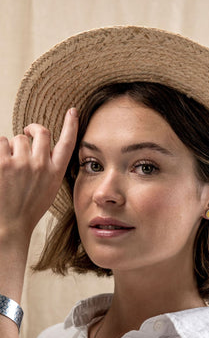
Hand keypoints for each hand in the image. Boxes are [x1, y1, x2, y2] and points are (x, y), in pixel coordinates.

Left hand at [0, 108, 77, 245]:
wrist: (9, 226)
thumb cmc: (26, 210)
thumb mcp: (47, 191)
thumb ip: (47, 170)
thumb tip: (38, 151)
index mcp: (55, 173)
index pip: (67, 144)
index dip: (71, 125)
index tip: (72, 111)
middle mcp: (42, 165)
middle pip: (41, 133)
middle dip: (31, 130)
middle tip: (26, 133)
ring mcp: (22, 163)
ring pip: (16, 138)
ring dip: (10, 146)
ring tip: (7, 165)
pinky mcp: (2, 163)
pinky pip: (0, 141)